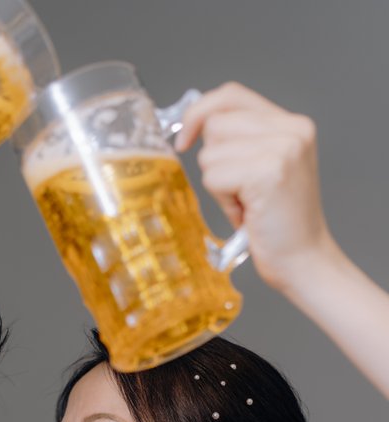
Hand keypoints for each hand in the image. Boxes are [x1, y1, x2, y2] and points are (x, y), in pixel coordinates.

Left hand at [176, 82, 334, 294]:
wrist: (303, 260)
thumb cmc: (277, 224)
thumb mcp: (263, 170)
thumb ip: (241, 141)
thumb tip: (192, 125)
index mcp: (292, 124)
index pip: (231, 94)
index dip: (200, 113)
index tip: (184, 140)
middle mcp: (292, 129)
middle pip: (215, 124)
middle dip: (215, 162)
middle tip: (241, 191)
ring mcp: (283, 149)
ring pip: (211, 153)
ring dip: (219, 186)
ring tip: (247, 204)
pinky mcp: (269, 172)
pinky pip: (214, 177)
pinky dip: (223, 201)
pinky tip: (246, 214)